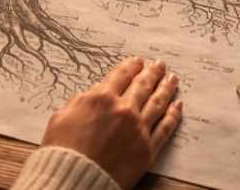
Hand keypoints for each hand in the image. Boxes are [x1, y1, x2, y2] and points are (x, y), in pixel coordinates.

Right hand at [40, 57, 181, 189]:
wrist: (75, 178)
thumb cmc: (62, 150)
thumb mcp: (62, 116)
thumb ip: (81, 101)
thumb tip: (94, 94)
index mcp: (101, 98)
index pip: (121, 75)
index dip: (131, 66)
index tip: (138, 61)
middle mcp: (123, 110)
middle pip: (142, 86)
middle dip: (152, 73)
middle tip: (159, 65)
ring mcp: (138, 129)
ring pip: (158, 103)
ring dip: (166, 89)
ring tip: (172, 79)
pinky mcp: (147, 149)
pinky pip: (165, 128)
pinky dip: (173, 115)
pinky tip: (177, 106)